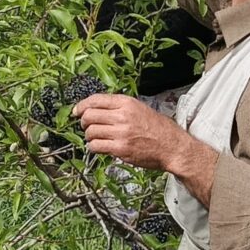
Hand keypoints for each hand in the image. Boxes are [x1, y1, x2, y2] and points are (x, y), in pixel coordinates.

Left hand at [73, 93, 191, 172]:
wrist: (173, 147)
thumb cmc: (159, 129)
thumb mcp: (141, 109)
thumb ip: (120, 108)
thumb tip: (98, 109)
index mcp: (127, 103)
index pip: (95, 100)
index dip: (82, 105)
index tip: (77, 111)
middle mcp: (122, 116)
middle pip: (89, 116)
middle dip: (84, 122)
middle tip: (87, 127)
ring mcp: (121, 133)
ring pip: (90, 132)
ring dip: (89, 136)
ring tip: (97, 138)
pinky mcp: (120, 149)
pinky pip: (96, 146)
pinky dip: (94, 147)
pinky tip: (100, 147)